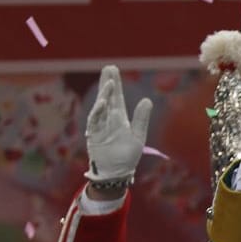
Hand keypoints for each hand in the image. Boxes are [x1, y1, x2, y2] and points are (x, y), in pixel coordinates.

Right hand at [85, 65, 151, 188]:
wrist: (117, 173)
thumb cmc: (127, 156)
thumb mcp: (137, 136)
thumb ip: (141, 118)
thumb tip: (147, 100)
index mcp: (120, 119)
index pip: (117, 98)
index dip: (116, 84)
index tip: (114, 69)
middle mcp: (109, 120)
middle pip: (108, 98)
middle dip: (108, 83)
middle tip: (108, 68)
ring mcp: (100, 126)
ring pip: (101, 107)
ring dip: (104, 95)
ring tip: (109, 82)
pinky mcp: (93, 135)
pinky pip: (95, 121)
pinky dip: (98, 111)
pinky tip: (103, 102)